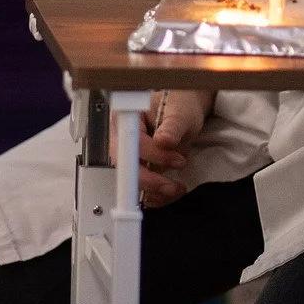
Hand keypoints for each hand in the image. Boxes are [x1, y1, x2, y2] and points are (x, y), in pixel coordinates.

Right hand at [131, 90, 212, 207]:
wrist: (183, 113)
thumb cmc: (178, 107)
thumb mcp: (180, 112)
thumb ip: (172, 126)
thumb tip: (163, 140)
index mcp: (126, 118)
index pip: (132, 142)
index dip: (153, 155)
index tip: (176, 160)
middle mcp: (121, 139)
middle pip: (126, 167)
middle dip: (151, 181)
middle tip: (174, 184)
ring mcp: (128, 157)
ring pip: (132, 182)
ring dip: (154, 192)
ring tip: (176, 188)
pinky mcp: (136, 170)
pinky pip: (139, 189)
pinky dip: (154, 196)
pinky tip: (169, 193)